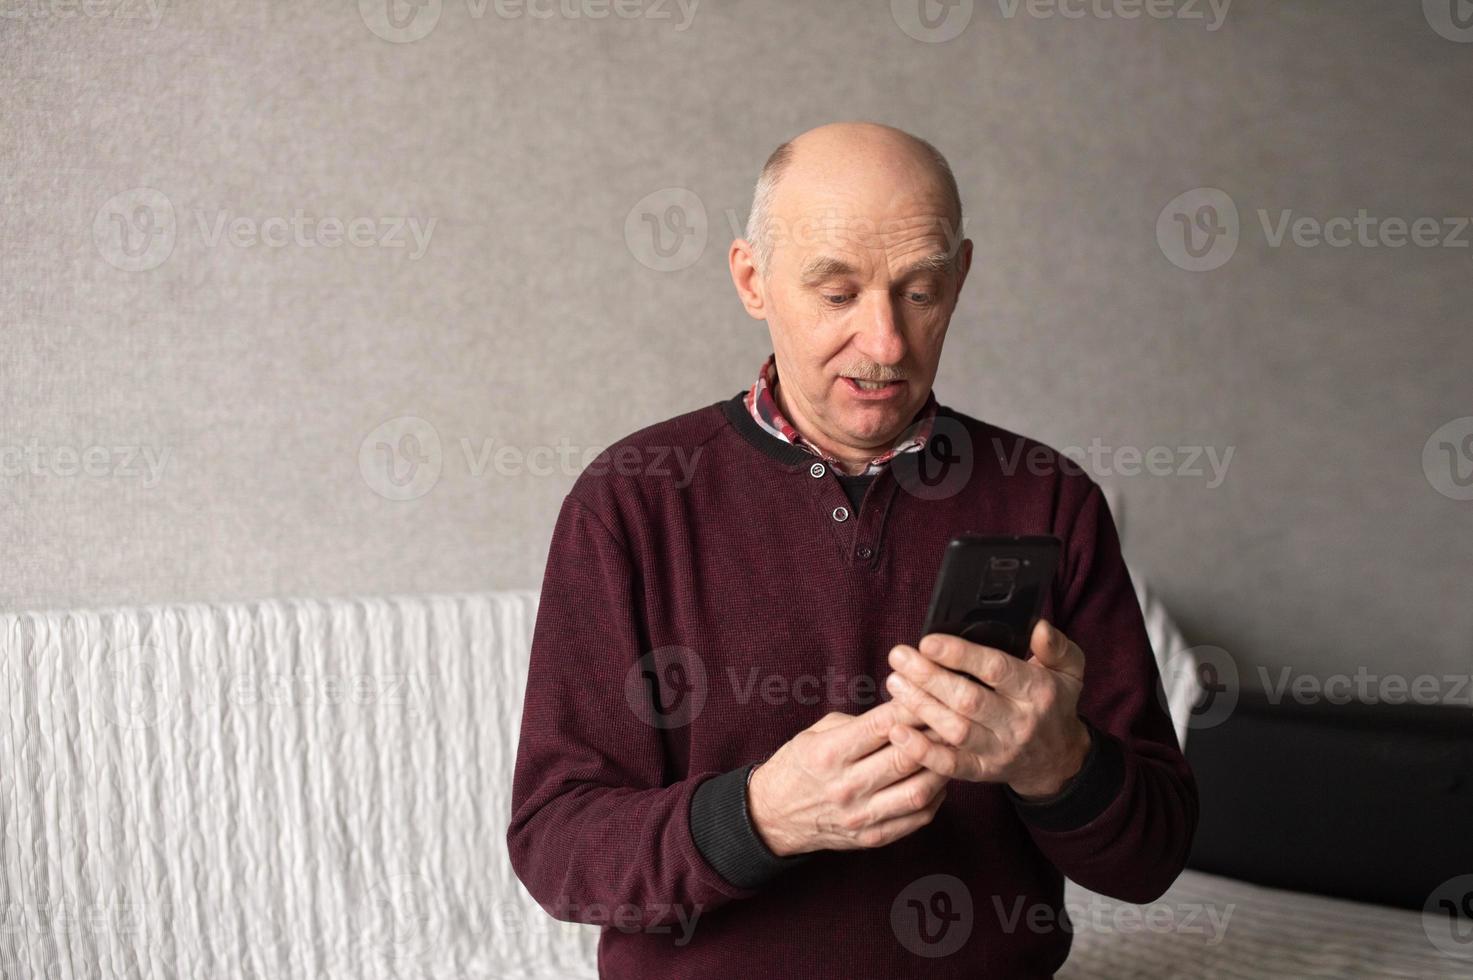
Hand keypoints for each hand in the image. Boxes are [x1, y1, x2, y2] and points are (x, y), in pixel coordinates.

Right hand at [746, 700, 951, 856]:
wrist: (773, 816)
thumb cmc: (799, 765)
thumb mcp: (817, 733)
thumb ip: (859, 724)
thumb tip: (904, 710)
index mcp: (829, 753)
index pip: (882, 725)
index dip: (913, 707)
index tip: (932, 693)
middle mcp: (846, 786)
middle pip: (905, 757)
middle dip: (935, 735)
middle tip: (953, 719)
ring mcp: (860, 816)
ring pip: (918, 791)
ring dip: (942, 768)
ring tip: (952, 750)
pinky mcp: (871, 838)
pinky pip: (917, 819)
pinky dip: (936, 797)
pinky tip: (939, 780)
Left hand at [883, 619, 1091, 798]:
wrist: (1057, 762)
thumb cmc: (1054, 705)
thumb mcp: (1069, 671)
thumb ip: (1057, 647)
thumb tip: (1040, 627)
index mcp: (1037, 691)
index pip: (996, 670)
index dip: (960, 655)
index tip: (928, 641)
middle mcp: (1018, 722)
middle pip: (968, 699)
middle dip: (929, 677)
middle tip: (898, 657)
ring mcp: (998, 750)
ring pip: (955, 730)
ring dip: (921, 707)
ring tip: (894, 683)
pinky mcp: (982, 772)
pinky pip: (950, 766)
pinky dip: (921, 752)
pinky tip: (897, 732)